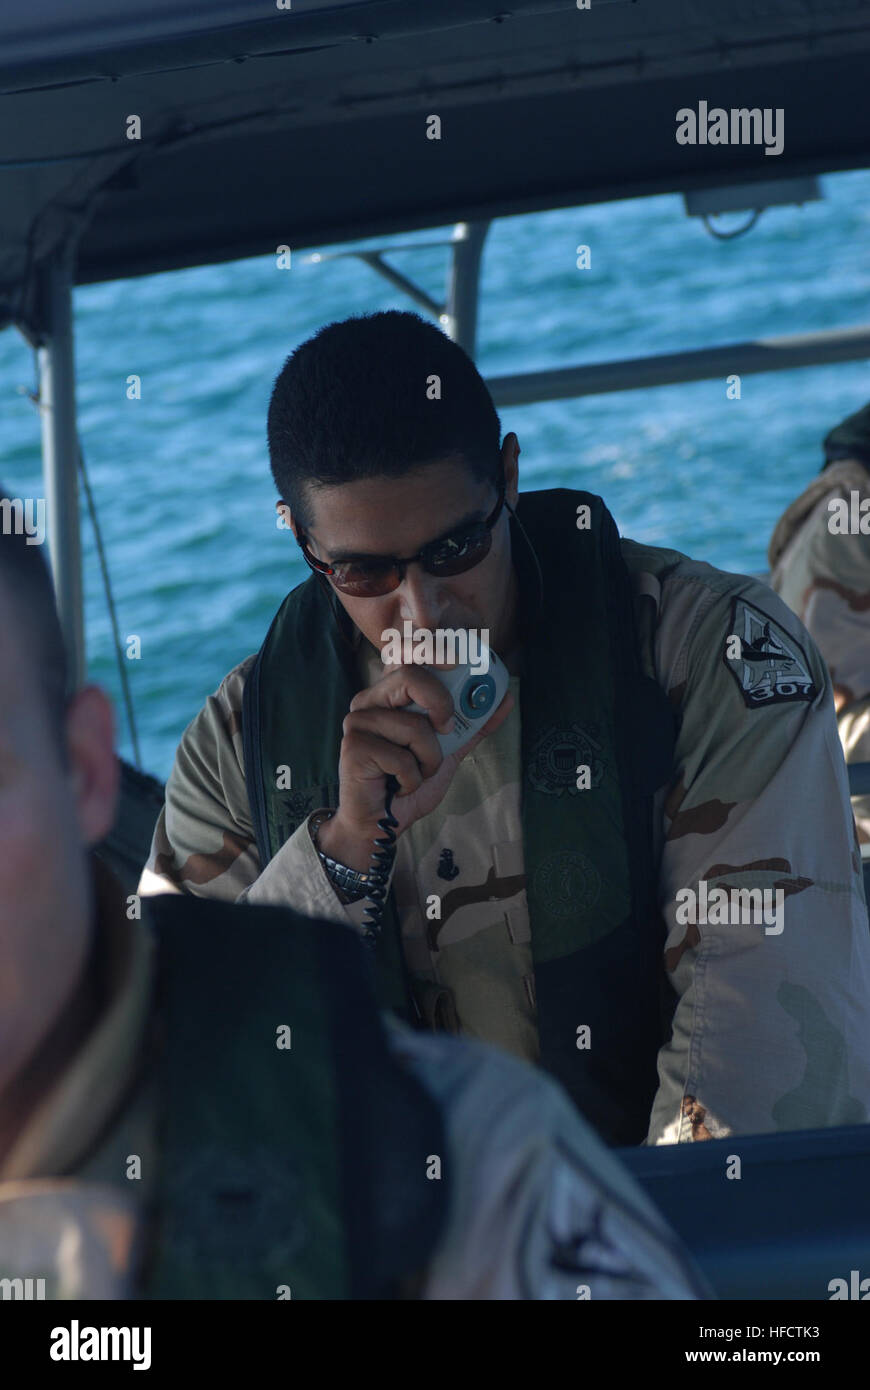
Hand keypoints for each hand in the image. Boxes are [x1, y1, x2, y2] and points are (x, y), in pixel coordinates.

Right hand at [325, 664, 514, 857]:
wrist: (382, 823)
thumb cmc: (408, 782)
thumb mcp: (448, 750)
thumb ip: (473, 725)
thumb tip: (506, 698)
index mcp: (389, 695)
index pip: (405, 653)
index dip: (429, 647)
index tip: (457, 660)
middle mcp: (369, 701)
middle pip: (409, 675)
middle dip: (441, 701)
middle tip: (448, 727)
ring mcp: (357, 722)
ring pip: (413, 725)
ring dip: (430, 758)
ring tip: (418, 772)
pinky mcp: (353, 748)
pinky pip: (401, 757)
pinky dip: (413, 778)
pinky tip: (401, 785)